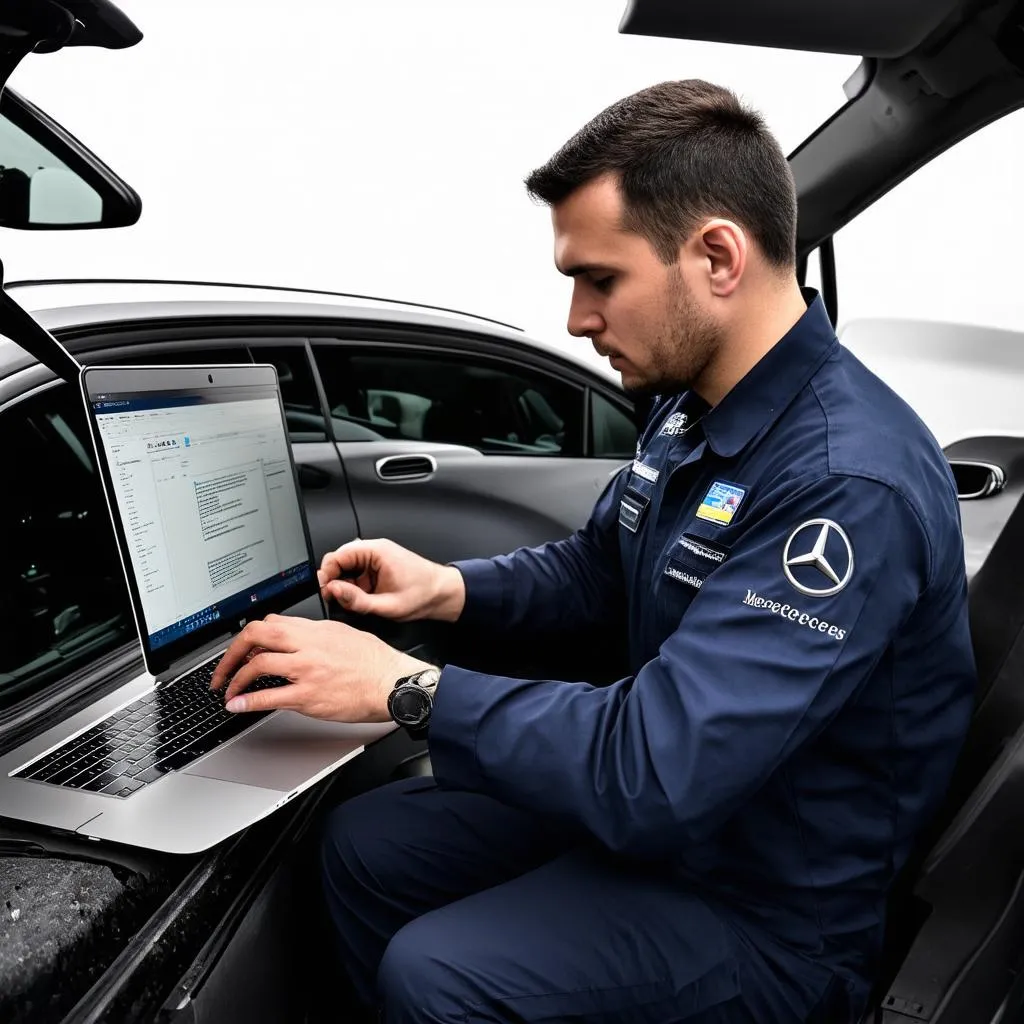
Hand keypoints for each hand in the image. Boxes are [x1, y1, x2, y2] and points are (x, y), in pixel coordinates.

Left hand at [208, 613, 432, 720]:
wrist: (393, 683)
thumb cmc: (376, 662)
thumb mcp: (345, 634)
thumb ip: (317, 634)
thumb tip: (296, 638)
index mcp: (316, 629)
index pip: (271, 623)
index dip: (250, 636)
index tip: (244, 649)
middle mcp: (308, 645)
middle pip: (256, 636)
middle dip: (232, 653)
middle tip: (223, 668)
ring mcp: (306, 670)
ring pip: (258, 664)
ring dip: (235, 679)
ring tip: (228, 691)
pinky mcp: (309, 695)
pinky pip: (269, 696)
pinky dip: (247, 701)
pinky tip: (238, 705)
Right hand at [317, 538, 464, 621]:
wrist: (442, 594)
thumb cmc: (423, 594)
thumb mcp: (387, 605)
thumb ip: (356, 600)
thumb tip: (333, 592)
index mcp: (376, 551)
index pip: (337, 555)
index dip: (327, 574)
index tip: (326, 591)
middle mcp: (374, 549)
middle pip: (340, 560)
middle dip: (334, 581)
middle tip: (336, 600)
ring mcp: (376, 557)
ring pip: (347, 568)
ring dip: (345, 585)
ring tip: (352, 601)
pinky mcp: (377, 566)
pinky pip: (357, 574)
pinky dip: (354, 587)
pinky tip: (361, 599)